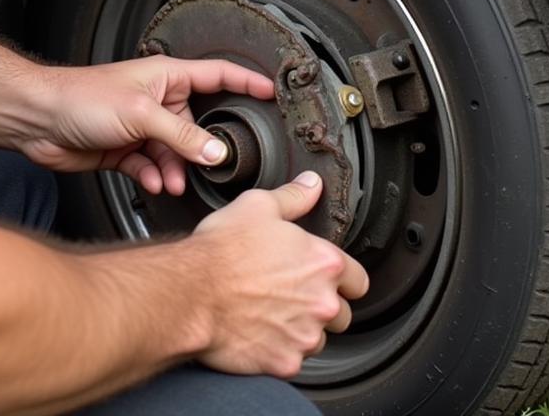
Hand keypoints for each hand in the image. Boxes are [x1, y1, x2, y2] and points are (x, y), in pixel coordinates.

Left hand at [17, 55, 275, 193]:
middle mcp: (158, 99)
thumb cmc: (82, 97)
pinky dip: (153, 177)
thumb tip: (216, 152)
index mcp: (168, 76)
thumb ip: (182, 136)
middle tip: (213, 166)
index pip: (219, 74)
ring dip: (175, 169)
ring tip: (171, 182)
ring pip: (175, 152)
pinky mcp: (125, 149)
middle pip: (197, 125)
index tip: (272, 93)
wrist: (39, 119)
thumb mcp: (141, 114)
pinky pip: (152, 167)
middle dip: (202, 149)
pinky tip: (149, 183)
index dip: (247, 82)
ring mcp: (142, 126)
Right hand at [192, 171, 369, 378]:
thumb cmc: (222, 250)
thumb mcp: (257, 206)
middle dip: (321, 306)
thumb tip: (312, 185)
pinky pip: (292, 360)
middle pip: (341, 313)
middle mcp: (322, 302)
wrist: (190, 293)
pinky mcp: (284, 363)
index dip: (342, 279)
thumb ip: (293, 197)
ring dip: (301, 329)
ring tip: (270, 313)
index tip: (322, 278)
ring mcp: (304, 336)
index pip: (358, 281)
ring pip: (317, 339)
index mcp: (324, 263)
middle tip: (290, 294)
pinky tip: (258, 332)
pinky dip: (279, 350)